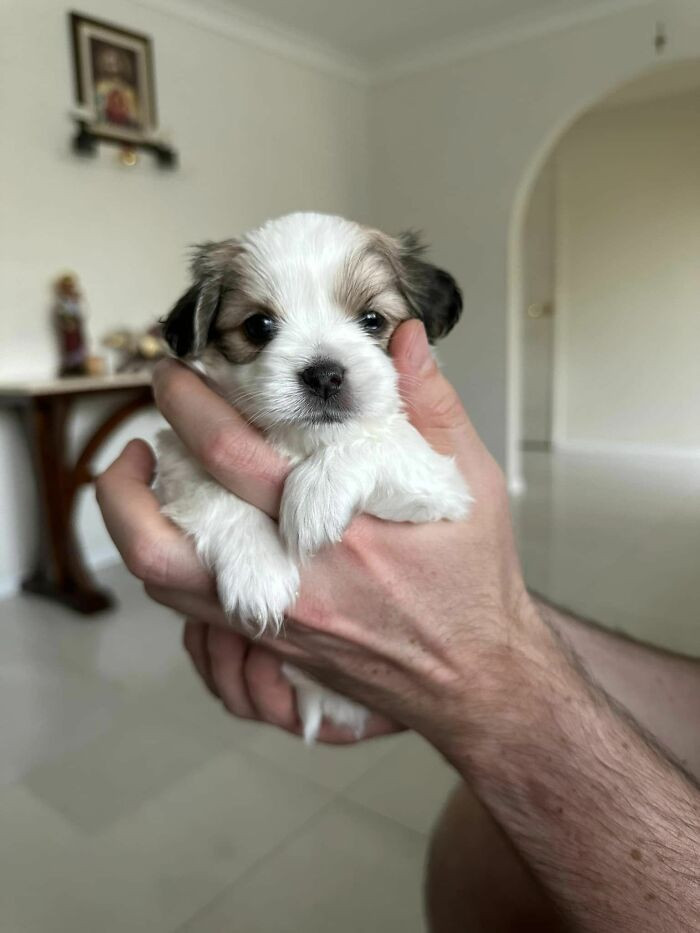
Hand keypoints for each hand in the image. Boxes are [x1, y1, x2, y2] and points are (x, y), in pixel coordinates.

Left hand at [98, 321, 543, 757]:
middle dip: (131, 467)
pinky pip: (186, 607)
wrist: (474, 678)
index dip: (189, 406)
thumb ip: (435, 407)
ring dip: (132, 519)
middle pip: (165, 534)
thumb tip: (408, 339)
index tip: (175, 373)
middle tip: (142, 422)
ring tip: (143, 472)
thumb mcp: (473, 485)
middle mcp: (294, 584)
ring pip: (161, 580)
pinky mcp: (270, 644)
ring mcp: (274, 622)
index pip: (233, 460)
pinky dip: (167, 559)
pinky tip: (185, 523)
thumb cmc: (473, 581)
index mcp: (341, 534)